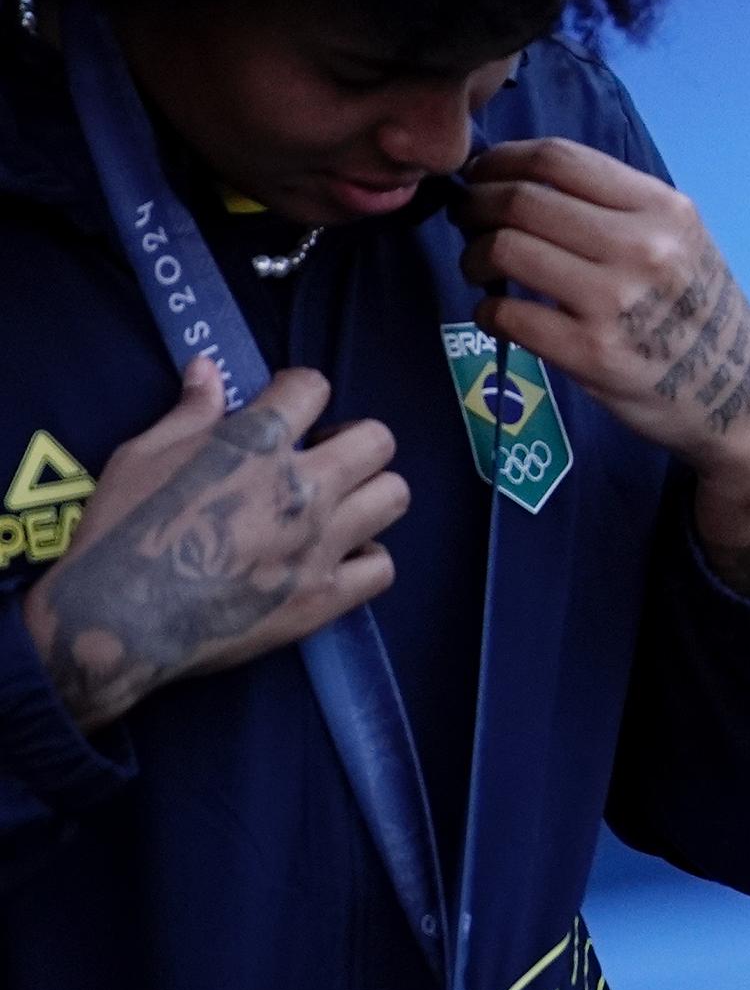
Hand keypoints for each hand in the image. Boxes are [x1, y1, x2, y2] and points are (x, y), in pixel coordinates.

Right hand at [20, 359, 405, 730]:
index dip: (298, 392)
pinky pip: (381, 567)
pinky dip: (365, 560)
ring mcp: (321, 543)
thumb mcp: (141, 456)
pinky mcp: (325, 596)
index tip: (286, 411)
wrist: (117, 622)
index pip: (313, 386)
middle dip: (353, 441)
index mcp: (257, 442)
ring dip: (369, 494)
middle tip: (320, 461)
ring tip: (335, 508)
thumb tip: (209, 367)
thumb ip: (189, 412)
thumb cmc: (120, 530)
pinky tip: (335, 559)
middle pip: (378, 440)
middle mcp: (304, 487)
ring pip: (393, 496)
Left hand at [458, 138, 749, 599]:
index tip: (482, 176)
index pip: (559, 158)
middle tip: (469, 222)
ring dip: (474, 255)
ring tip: (481, 268)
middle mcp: (642, 247)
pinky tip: (498, 314)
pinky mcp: (591, 354)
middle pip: (522, 199)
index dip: (502, 160)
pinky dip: (487, 310)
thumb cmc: (699, 312)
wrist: (742, 397)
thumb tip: (522, 179)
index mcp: (664, 209)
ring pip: (504, 249)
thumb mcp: (682, 240)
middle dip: (476, 205)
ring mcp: (616, 301)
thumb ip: (617, 207)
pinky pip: (506, 314)